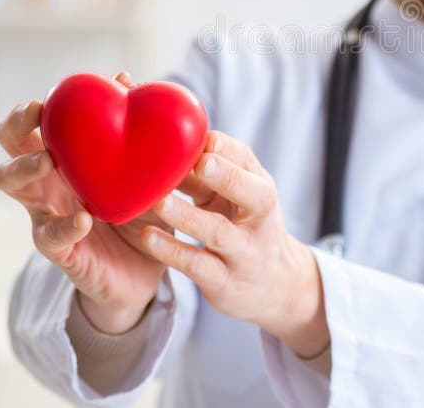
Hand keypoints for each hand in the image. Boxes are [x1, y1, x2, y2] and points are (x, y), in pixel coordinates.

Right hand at [0, 71, 194, 333]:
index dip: (29, 110)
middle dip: (15, 128)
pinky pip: (49, 237)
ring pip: (13, 186)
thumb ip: (137, 127)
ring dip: (26, 167)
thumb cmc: (142, 208)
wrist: (146, 270)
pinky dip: (64, 225)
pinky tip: (85, 217)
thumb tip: (125, 77)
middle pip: (8, 148)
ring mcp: (48, 215)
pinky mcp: (62, 251)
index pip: (30, 126)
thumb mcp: (146, 166)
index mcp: (64, 159)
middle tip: (36, 117)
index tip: (51, 97)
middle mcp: (47, 184)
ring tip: (50, 160)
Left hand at [140, 131, 329, 357]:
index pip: (248, 161)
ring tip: (158, 201)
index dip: (227, 149)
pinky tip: (148, 237)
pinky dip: (172, 250)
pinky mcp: (224, 281)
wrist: (276, 284)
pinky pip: (197, 265)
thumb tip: (171, 142)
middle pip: (253, 195)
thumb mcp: (241, 196)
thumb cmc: (249, 225)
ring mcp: (244, 252)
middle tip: (198, 162)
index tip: (203, 138)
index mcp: (261, 188)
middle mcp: (259, 218)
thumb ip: (213, 173)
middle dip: (227, 177)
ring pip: (218, 232)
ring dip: (187, 216)